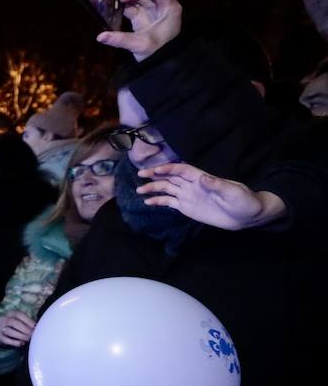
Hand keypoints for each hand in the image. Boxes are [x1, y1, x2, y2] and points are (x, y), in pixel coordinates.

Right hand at [0, 311, 35, 347]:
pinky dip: (15, 342)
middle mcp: (4, 319)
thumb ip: (27, 323)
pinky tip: (22, 343)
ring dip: (20, 336)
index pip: (19, 315)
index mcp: (11, 313)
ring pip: (9, 331)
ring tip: (28, 339)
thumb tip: (38, 327)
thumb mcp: (20, 321)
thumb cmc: (14, 327)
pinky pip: (6, 340)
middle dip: (25, 329)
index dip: (28, 321)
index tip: (35, 327)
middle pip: (14, 323)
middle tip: (32, 335)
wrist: (0, 332)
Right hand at [96, 0, 181, 60]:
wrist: (162, 63)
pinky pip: (131, 5)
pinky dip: (121, 4)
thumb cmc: (158, 53)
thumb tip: (100, 36)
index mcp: (169, 7)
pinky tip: (110, 3)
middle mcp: (161, 5)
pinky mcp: (142, 16)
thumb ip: (121, 39)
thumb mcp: (141, 46)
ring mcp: (151, 10)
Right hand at [138, 162, 286, 230]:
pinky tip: (148, 202)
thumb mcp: (233, 192)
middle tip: (140, 175)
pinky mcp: (187, 208)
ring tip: (139, 191)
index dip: (168, 169)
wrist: (247, 216)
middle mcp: (192, 185)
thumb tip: (202, 178)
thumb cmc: (244, 201)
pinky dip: (158, 201)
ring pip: (167, 189)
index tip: (154, 171)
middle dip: (155, 175)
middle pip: (170, 177)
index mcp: (201, 178)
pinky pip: (169, 202)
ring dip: (153, 188)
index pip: (181, 170)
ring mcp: (188, 196)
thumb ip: (217, 185)